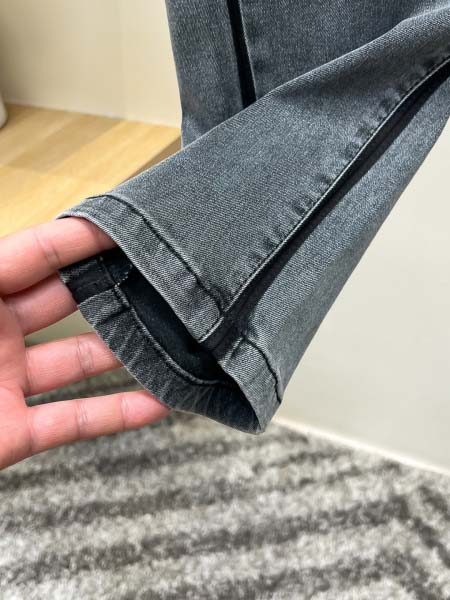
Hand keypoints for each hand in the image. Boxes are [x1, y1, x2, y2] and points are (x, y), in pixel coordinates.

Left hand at [0, 217, 168, 469]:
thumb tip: (14, 234)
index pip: (35, 253)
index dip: (80, 237)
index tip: (128, 224)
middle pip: (68, 301)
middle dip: (114, 286)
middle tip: (162, 275)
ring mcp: (7, 382)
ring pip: (80, 360)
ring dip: (127, 350)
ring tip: (175, 334)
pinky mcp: (14, 432)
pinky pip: (74, 420)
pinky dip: (117, 413)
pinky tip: (158, 402)